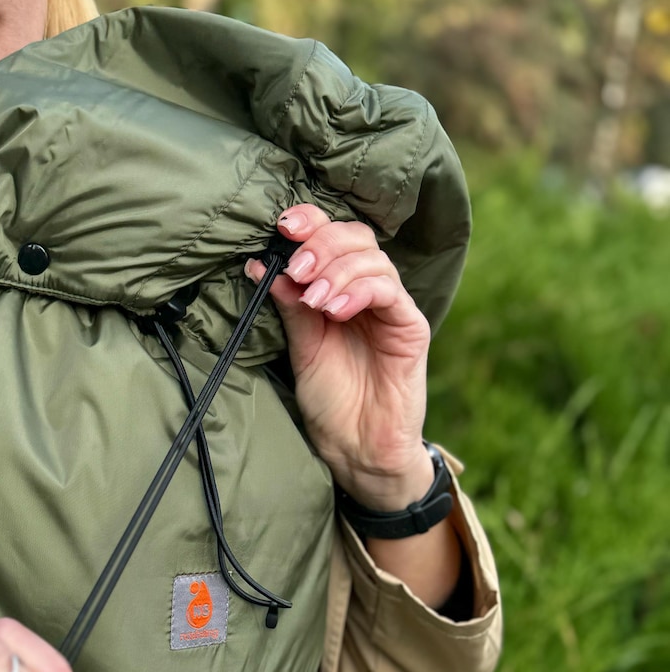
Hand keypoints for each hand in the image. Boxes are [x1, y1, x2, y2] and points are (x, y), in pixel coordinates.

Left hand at [246, 204, 434, 510]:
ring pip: (373, 259)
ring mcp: (392, 309)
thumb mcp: (302, 348)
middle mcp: (368, 293)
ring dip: (338, 270)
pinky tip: (335, 309)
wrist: (357, 449)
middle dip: (322, 244)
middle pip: (356, 238)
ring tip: (314, 298)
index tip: (283, 226)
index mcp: (340, 291)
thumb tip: (261, 264)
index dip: (311, 222)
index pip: (332, 238)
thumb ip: (290, 307)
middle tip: (298, 269)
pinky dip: (359, 291)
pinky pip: (390, 291)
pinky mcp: (411, 327)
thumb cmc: (332, 402)